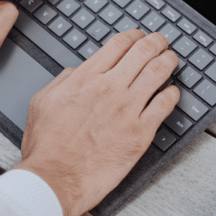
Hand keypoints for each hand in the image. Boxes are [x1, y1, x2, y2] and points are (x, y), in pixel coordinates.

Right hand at [16, 30, 179, 215]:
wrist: (55, 179)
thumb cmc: (47, 147)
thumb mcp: (43, 102)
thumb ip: (63, 81)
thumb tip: (77, 72)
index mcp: (86, 78)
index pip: (119, 44)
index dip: (134, 36)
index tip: (139, 37)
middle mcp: (110, 88)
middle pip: (143, 52)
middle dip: (156, 42)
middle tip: (161, 42)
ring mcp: (128, 109)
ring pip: (158, 72)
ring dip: (168, 61)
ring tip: (171, 60)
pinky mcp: (141, 133)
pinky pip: (165, 105)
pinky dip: (172, 94)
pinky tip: (172, 92)